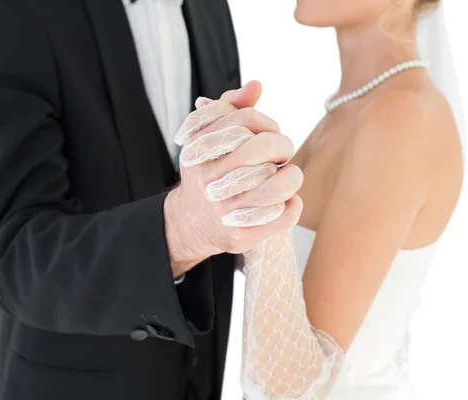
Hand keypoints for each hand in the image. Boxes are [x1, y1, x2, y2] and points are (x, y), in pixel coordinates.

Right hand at [165, 81, 302, 276]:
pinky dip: (293, 206)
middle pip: (263, 148)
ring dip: (291, 177)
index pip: (245, 119)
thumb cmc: (208, 172)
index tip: (269, 132)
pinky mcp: (240, 234)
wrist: (190, 222)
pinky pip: (283, 216)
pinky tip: (287, 201)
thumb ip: (230, 108)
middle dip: (282, 146)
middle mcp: (208, 179)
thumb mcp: (208, 137)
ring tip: (288, 177)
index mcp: (200, 149)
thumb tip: (256, 85)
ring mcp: (224, 210)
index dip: (266, 123)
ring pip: (277, 185)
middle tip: (282, 153)